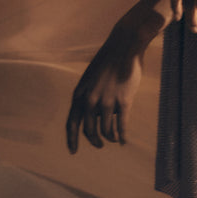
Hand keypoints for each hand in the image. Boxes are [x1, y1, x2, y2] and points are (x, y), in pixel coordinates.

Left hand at [66, 24, 142, 152]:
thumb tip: (93, 114)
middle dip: (94, 141)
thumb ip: (88, 96)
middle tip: (100, 145)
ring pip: (106, 131)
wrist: (124, 46)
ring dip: (109, 138)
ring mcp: (107, 102)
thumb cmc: (108, 60)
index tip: (73, 151)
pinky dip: (121, 135)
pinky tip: (123, 141)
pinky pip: (121, 125)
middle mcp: (90, 101)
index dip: (71, 140)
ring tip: (114, 139)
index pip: (71, 124)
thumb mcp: (90, 78)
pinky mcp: (124, 101)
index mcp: (79, 94)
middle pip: (89, 131)